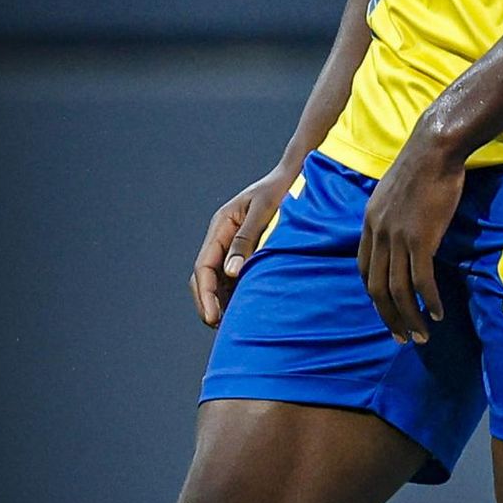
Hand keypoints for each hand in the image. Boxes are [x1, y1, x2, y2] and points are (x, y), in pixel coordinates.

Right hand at [189, 165, 295, 326]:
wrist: (298, 175)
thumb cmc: (282, 189)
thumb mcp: (263, 211)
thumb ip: (246, 239)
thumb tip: (231, 271)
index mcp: (222, 225)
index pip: (204, 266)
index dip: (206, 294)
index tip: (212, 317)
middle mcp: (223, 236)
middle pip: (206, 276)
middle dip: (208, 302)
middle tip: (218, 327)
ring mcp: (234, 245)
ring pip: (219, 279)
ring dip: (221, 301)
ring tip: (230, 325)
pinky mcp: (248, 251)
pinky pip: (235, 277)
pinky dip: (236, 294)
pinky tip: (244, 308)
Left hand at [358, 118, 465, 342]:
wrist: (434, 148)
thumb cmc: (421, 164)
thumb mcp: (393, 191)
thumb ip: (391, 214)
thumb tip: (401, 230)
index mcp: (369, 223)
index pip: (363, 270)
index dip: (374, 295)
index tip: (387, 311)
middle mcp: (378, 234)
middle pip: (377, 288)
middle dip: (389, 318)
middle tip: (403, 338)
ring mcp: (398, 237)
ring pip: (398, 290)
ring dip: (409, 317)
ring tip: (422, 335)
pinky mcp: (421, 238)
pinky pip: (421, 279)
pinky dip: (428, 301)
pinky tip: (437, 313)